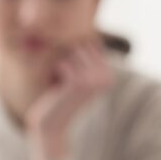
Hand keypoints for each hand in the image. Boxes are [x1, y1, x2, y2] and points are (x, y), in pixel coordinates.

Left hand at [25, 37, 112, 159]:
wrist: (51, 126)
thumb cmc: (59, 99)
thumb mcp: (75, 77)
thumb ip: (83, 56)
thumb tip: (87, 33)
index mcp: (109, 76)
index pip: (91, 43)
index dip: (74, 54)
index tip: (69, 77)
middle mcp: (106, 77)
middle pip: (82, 45)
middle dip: (67, 56)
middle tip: (62, 81)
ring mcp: (94, 80)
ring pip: (73, 52)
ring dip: (61, 64)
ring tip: (60, 84)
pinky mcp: (79, 83)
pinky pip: (63, 63)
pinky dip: (56, 71)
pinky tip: (57, 88)